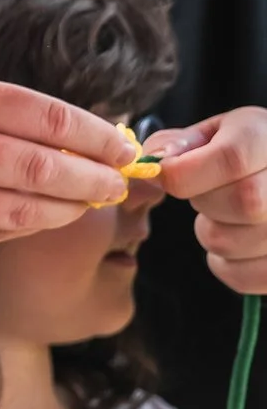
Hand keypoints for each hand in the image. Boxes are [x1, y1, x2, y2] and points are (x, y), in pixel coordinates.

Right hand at [0, 76, 136, 245]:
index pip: (48, 119)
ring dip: (66, 210)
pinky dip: (29, 226)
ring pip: (21, 210)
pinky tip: (45, 216)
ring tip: (86, 203)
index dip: (96, 138)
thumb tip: (103, 145)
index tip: (123, 149)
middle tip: (117, 185)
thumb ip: (30, 119)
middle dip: (91, 181)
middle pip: (40, 170)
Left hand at [148, 108, 266, 291]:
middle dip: (204, 202)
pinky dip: (226, 265)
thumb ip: (180, 145)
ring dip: (213, 233)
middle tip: (207, 193)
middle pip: (241, 202)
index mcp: (266, 138)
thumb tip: (154, 162)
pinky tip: (236, 241)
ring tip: (226, 216)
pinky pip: (243, 275)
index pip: (231, 159)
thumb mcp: (215, 133)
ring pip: (233, 242)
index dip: (185, 173)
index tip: (167, 175)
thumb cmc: (245, 152)